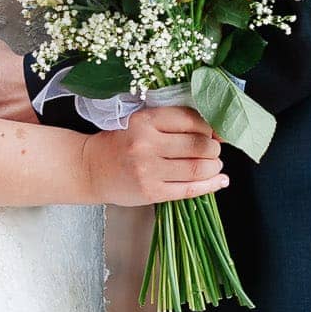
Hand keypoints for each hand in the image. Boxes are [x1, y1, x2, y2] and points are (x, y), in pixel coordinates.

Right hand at [80, 106, 229, 206]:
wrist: (90, 168)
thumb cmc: (119, 142)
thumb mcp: (141, 122)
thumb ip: (173, 122)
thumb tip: (214, 131)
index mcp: (145, 120)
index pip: (190, 119)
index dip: (209, 126)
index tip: (214, 131)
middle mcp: (147, 144)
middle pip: (198, 145)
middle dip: (214, 148)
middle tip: (214, 150)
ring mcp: (149, 171)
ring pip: (197, 168)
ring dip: (214, 166)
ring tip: (215, 164)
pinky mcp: (151, 192)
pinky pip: (189, 190)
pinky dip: (210, 186)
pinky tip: (220, 181)